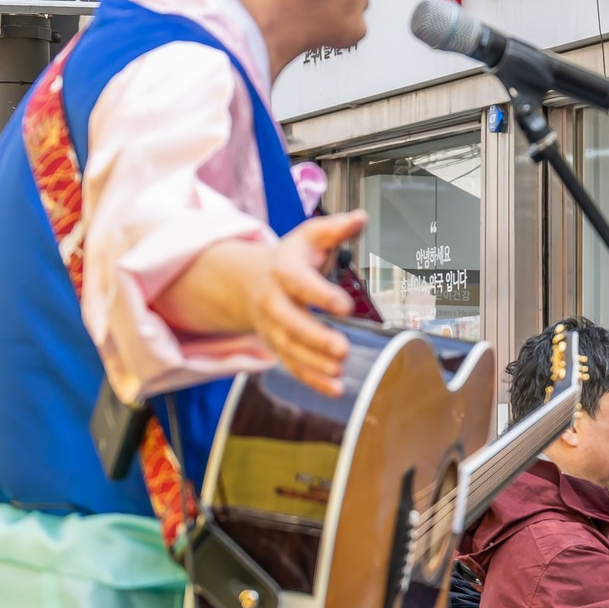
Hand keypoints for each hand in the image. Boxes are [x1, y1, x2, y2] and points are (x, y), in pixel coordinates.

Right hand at [247, 212, 366, 396]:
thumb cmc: (290, 258)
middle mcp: (273, 301)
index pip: (300, 284)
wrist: (248, 281)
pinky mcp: (278, 346)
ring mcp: (273, 327)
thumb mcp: (310, 236)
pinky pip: (293, 366)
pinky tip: (335, 389)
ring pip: (290, 349)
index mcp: (283, 271)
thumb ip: (336, 229)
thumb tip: (360, 217)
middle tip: (341, 348)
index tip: (346, 306)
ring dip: (314, 363)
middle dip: (315, 337)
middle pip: (290, 322)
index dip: (320, 295)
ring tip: (339, 370)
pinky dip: (312, 380)